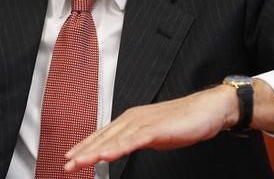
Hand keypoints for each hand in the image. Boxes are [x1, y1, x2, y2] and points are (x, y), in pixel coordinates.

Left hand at [63, 84, 237, 172]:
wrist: (207, 109)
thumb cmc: (183, 121)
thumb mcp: (154, 134)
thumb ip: (137, 140)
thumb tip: (123, 148)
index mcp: (131, 120)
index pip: (103, 135)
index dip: (85, 146)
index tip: (70, 157)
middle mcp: (133, 119)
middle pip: (103, 137)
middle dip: (83, 151)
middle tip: (66, 164)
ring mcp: (143, 122)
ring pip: (113, 139)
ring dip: (94, 151)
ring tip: (78, 162)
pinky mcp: (155, 128)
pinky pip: (132, 140)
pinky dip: (117, 148)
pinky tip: (106, 155)